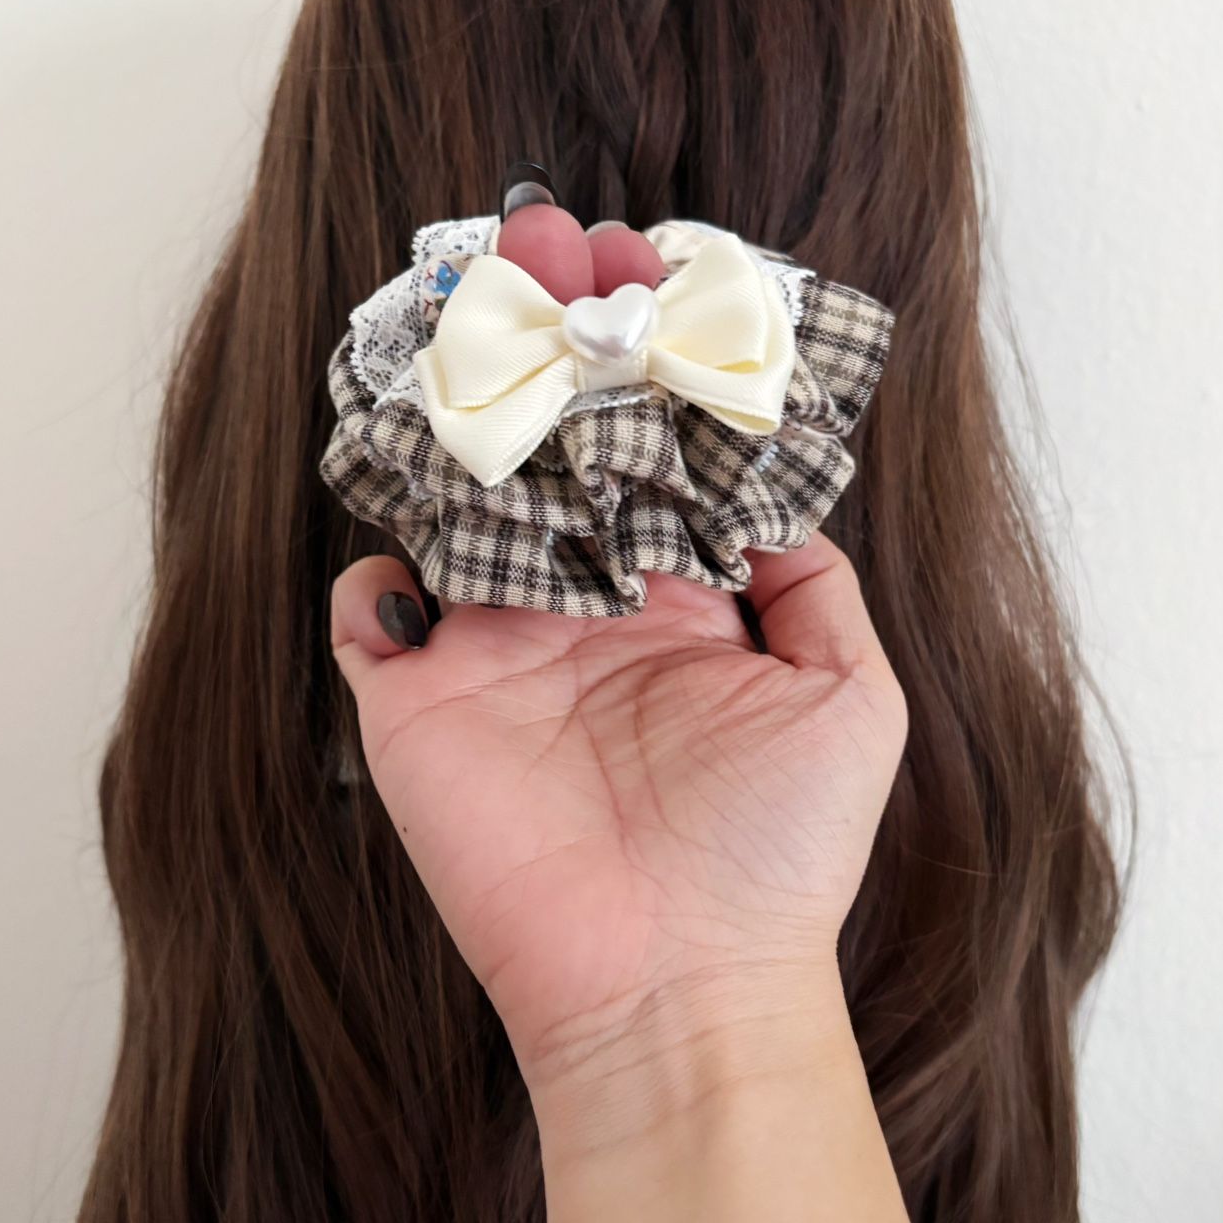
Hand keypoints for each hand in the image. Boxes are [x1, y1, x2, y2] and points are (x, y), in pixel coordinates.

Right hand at [329, 203, 905, 1143]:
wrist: (680, 986)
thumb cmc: (776, 856)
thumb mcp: (850, 700)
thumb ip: (817, 584)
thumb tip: (785, 494)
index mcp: (673, 602)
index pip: (642, 452)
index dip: (640, 362)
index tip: (640, 264)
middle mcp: (577, 611)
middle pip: (544, 447)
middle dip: (540, 339)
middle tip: (539, 236)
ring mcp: (491, 654)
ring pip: (455, 499)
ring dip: (456, 401)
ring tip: (465, 301)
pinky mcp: (417, 707)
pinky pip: (371, 612)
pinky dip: (375, 564)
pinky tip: (411, 515)